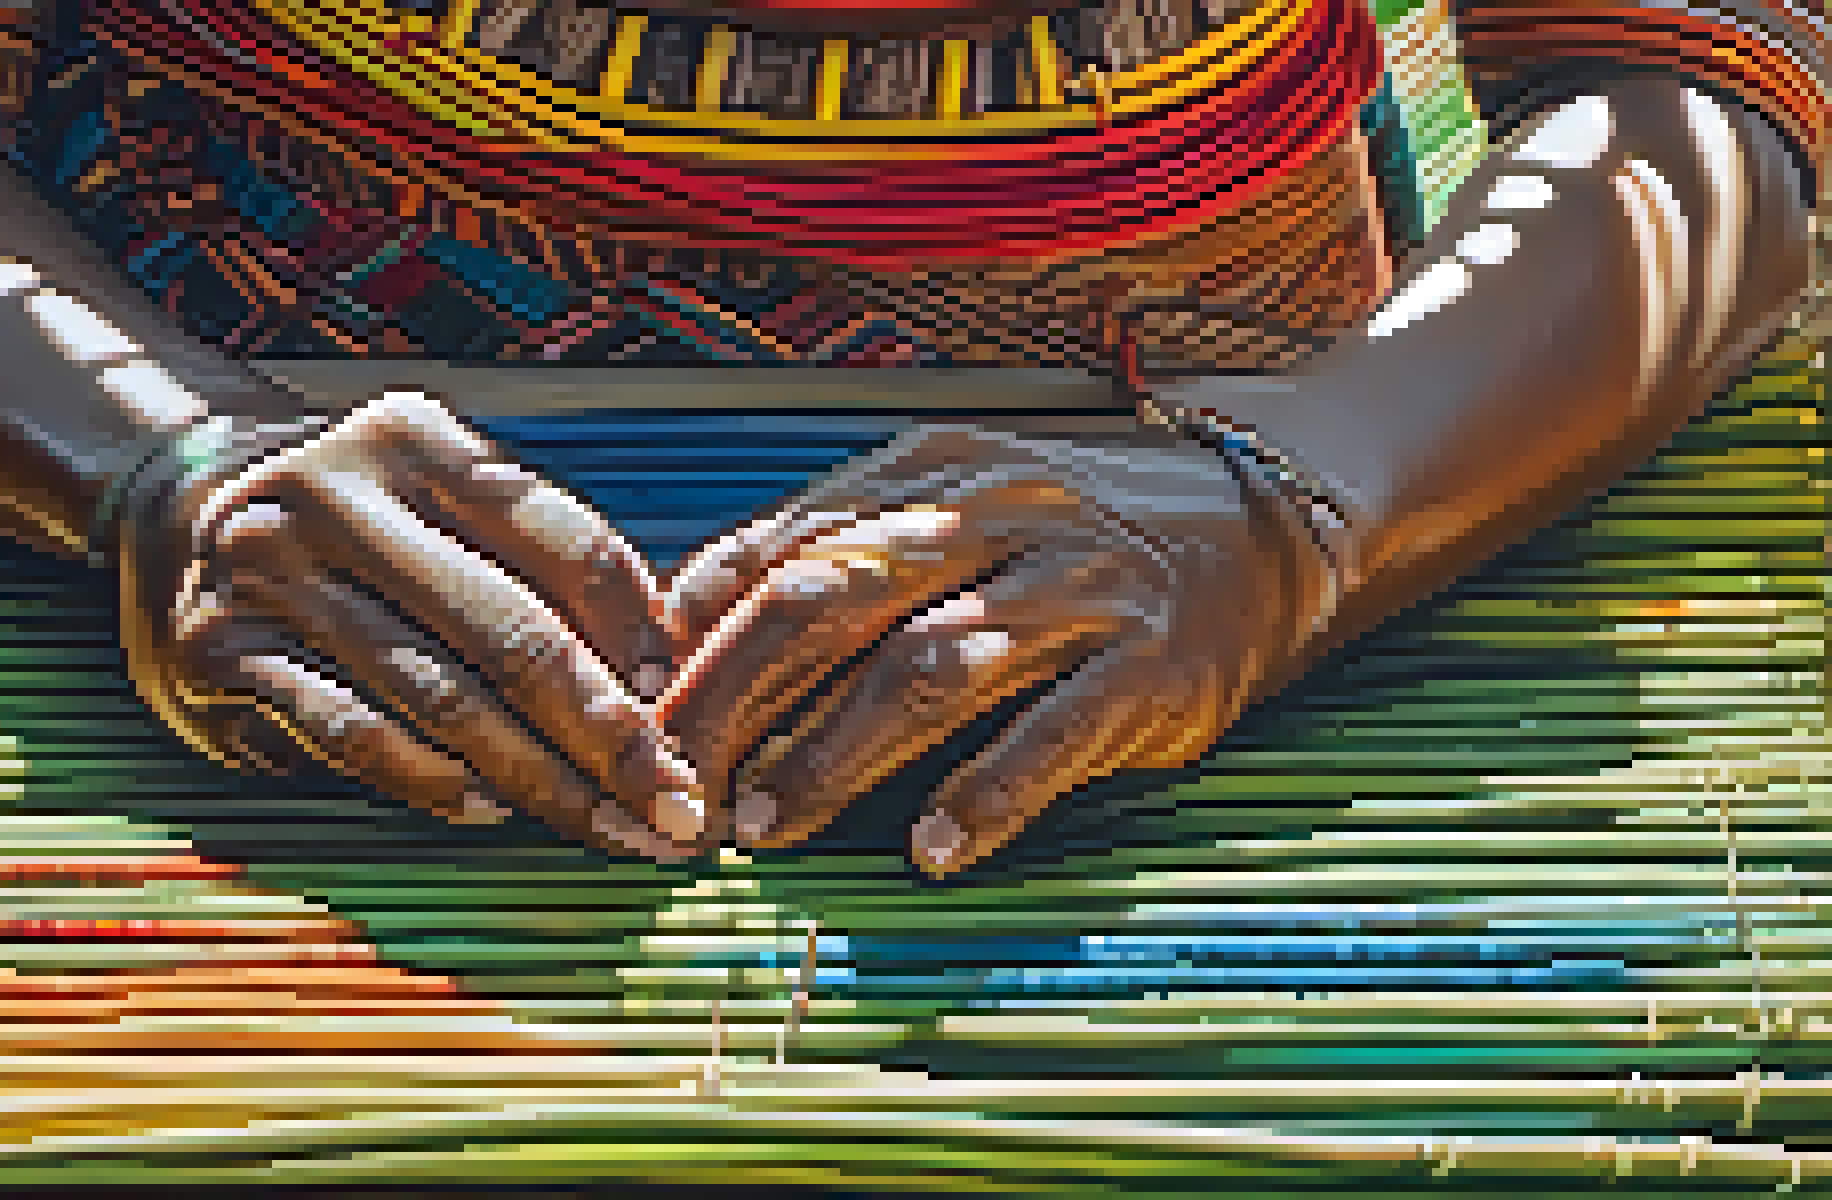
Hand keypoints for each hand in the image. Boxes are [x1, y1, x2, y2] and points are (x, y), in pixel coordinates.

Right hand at [116, 390, 707, 859]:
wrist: (173, 507)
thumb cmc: (354, 521)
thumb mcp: (436, 496)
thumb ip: (533, 561)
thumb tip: (659, 674)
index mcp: (415, 437)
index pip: (564, 543)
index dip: (640, 637)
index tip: (690, 710)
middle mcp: (335, 491)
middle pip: (510, 631)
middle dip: (609, 733)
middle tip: (673, 801)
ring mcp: (267, 570)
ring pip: (437, 695)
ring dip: (536, 778)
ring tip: (604, 824)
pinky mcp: (216, 650)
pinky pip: (351, 731)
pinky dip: (429, 779)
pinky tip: (488, 808)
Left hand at [660, 426, 1339, 874]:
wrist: (1264, 520)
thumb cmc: (1068, 533)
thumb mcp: (948, 507)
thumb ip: (831, 553)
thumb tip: (684, 623)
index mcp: (929, 474)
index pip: (782, 550)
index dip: (697, 634)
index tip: (636, 708)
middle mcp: (996, 517)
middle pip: (832, 604)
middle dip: (736, 699)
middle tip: (677, 782)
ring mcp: (1077, 590)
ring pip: (930, 668)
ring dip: (835, 754)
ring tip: (766, 825)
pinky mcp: (1152, 667)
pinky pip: (1054, 734)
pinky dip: (987, 794)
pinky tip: (931, 848)